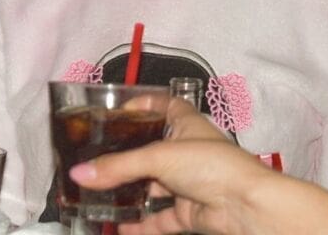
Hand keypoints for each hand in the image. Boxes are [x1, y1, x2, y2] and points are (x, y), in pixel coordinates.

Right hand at [71, 102, 327, 234]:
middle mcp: (186, 151)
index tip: (117, 111)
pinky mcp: (189, 211)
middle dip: (125, 157)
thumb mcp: (159, 157)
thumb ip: (119, 167)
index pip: (163, 105)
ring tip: (97, 194)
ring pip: (152, 186)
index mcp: (186, 123)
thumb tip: (81, 173)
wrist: (246, 206)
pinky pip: (159, 218)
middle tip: (95, 159)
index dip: (142, 105)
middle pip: (150, 150)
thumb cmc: (215, 166)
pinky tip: (118, 227)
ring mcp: (188, 182)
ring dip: (129, 193)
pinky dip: (140, 224)